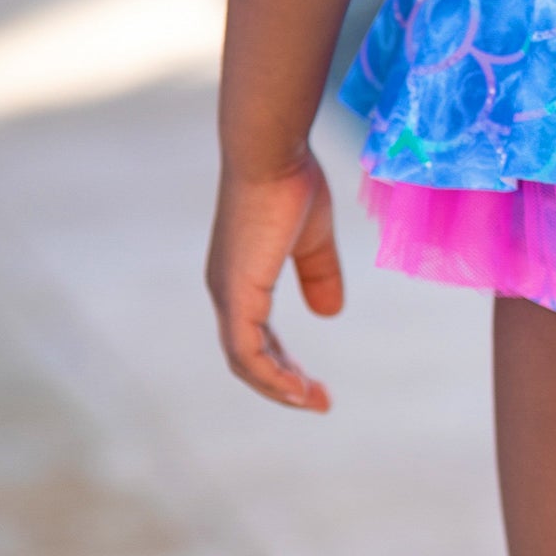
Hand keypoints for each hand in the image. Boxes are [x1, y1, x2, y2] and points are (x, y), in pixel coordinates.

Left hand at [207, 152, 342, 410]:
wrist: (271, 153)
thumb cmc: (291, 182)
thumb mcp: (313, 239)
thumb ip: (319, 274)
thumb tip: (329, 313)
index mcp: (240, 277)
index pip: (255, 337)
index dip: (284, 364)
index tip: (315, 384)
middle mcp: (226, 291)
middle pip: (248, 358)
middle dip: (283, 384)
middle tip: (319, 401)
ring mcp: (227, 295)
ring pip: (246, 363)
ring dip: (281, 388)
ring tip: (315, 401)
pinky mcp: (236, 296)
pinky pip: (248, 354)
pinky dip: (272, 377)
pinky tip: (298, 390)